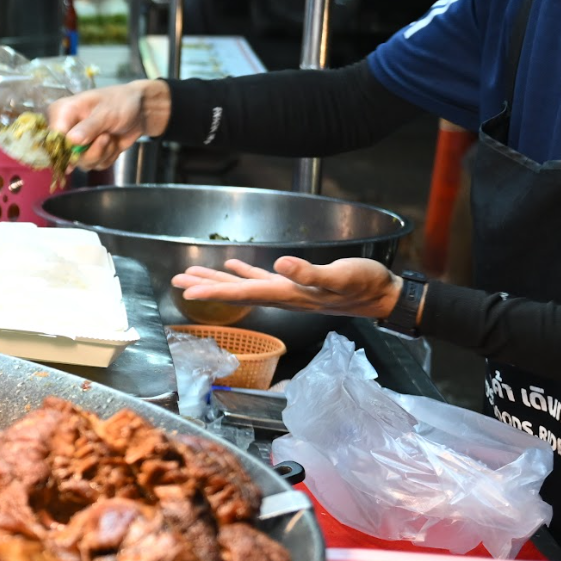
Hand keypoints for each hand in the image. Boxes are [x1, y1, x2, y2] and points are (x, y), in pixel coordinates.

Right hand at [48, 80, 169, 170]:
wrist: (140, 110)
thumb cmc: (121, 102)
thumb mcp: (106, 112)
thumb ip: (89, 127)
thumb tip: (71, 141)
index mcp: (61, 113)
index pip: (53, 137)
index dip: (67, 146)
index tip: (84, 144)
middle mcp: (65, 130)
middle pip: (67, 155)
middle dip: (92, 151)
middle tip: (106, 137)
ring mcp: (77, 144)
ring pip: (82, 163)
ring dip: (103, 153)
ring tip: (111, 137)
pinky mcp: (89, 154)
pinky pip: (95, 165)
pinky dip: (108, 156)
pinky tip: (113, 143)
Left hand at [172, 257, 402, 318]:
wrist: (384, 294)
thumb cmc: (365, 285)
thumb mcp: (340, 276)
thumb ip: (311, 273)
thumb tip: (281, 265)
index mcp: (289, 294)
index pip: (244, 294)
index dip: (215, 291)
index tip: (188, 291)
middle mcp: (284, 295)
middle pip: (236, 293)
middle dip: (206, 287)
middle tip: (176, 282)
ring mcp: (289, 291)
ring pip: (245, 286)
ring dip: (218, 280)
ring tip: (192, 274)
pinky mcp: (298, 283)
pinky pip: (264, 279)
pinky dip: (246, 273)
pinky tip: (233, 267)